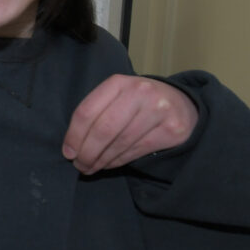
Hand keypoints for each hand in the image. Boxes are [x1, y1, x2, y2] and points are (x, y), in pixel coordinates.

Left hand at [63, 75, 196, 174]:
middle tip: (79, 165)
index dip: (74, 136)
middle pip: (103, 130)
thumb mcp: (117, 97)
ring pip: (119, 143)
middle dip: (87, 152)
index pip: (87, 111)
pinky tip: (109, 164)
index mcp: (119, 83)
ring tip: (90, 167)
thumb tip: (72, 146)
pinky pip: (135, 151)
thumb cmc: (139, 103)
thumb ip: (96, 114)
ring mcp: (157, 110)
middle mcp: (139, 93)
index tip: (68, 152)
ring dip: (101, 161)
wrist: (182, 105)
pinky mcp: (170, 130)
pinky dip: (117, 162)